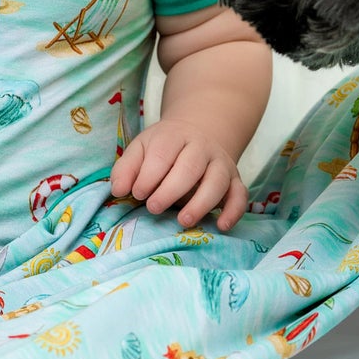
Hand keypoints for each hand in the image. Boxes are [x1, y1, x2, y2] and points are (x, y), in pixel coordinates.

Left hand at [108, 119, 248, 231]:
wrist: (199, 132)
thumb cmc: (165, 148)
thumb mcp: (141, 148)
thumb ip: (126, 168)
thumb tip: (118, 190)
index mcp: (175, 136)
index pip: (163, 153)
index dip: (149, 175)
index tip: (137, 193)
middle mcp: (202, 147)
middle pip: (190, 166)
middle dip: (171, 190)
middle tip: (153, 208)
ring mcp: (221, 163)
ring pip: (216, 181)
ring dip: (201, 203)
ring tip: (182, 221)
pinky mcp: (235, 180)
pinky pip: (240, 194)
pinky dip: (234, 211)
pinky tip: (221, 226)